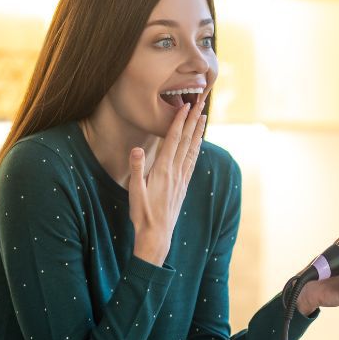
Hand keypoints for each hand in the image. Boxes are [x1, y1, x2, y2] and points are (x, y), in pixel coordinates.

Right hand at [130, 86, 209, 265]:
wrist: (157, 235)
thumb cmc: (143, 214)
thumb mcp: (134, 191)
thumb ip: (136, 168)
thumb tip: (136, 149)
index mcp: (163, 170)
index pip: (173, 140)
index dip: (179, 122)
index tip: (185, 106)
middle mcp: (175, 172)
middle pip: (187, 141)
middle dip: (193, 121)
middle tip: (200, 104)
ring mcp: (181, 179)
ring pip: (192, 150)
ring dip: (198, 132)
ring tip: (203, 118)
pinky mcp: (183, 186)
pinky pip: (192, 162)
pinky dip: (196, 149)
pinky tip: (199, 144)